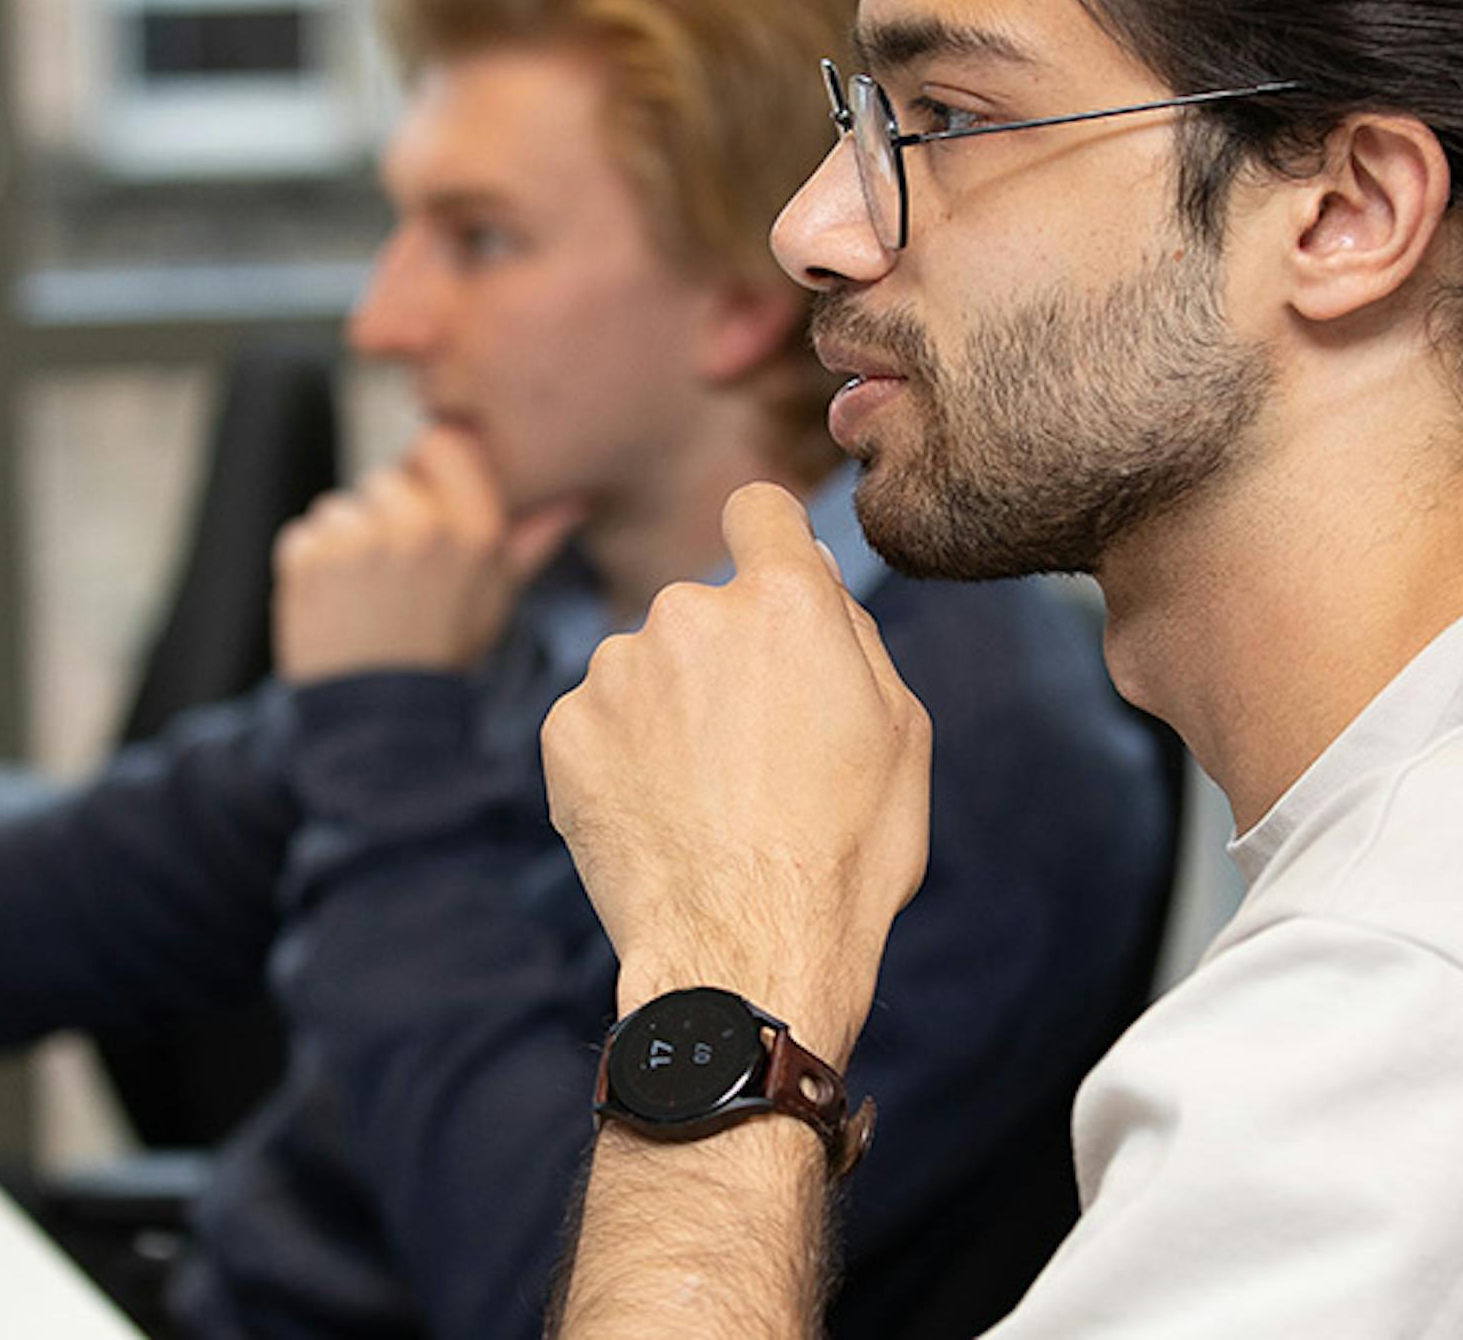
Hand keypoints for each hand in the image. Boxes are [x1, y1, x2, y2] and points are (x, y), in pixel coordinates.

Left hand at [271, 428, 581, 683]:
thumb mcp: (496, 598)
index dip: (430, 470)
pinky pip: (306, 534)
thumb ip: (530, 540)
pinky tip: (336, 602)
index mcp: (474, 531)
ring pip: (344, 506)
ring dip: (347, 540)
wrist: (381, 719)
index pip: (442, 442)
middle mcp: (419, 527)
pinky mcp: (310, 560)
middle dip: (387, 515)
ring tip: (365, 593)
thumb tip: (574, 499)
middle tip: (395, 572)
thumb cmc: (442, 652)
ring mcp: (361, 541)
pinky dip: (312, 564)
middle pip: (388, 477)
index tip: (427, 506)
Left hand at [542, 483, 929, 1062]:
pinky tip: (659, 818)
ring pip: (647, 669)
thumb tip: (809, 574)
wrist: (745, 952)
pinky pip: (599, 723)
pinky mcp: (563, 729)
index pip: (760, 510)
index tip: (767, 583)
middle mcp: (689, 612)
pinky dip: (621, 759)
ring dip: (668, 712)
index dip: (767, 543)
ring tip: (706, 800)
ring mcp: (617, 670)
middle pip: (705, 611)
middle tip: (756, 753)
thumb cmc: (844, 852)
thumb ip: (848, 632)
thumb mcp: (899, 731)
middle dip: (724, 661)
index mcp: (784, 601)